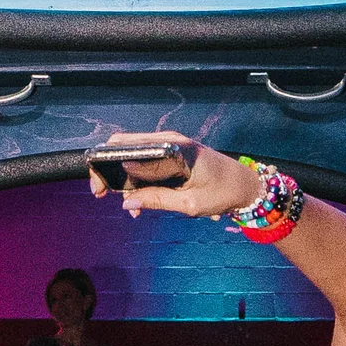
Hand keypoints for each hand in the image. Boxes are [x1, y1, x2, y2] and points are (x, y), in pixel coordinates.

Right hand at [94, 140, 261, 223]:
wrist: (246, 186)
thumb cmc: (223, 193)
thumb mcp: (190, 203)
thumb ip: (158, 200)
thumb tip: (127, 203)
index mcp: (174, 148)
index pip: (129, 148)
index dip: (107, 165)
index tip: (99, 188)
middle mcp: (170, 140)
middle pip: (126, 148)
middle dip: (110, 173)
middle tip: (102, 196)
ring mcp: (171, 144)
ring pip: (135, 156)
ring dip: (125, 180)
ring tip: (129, 206)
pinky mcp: (173, 153)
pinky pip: (147, 161)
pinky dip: (138, 179)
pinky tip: (140, 201)